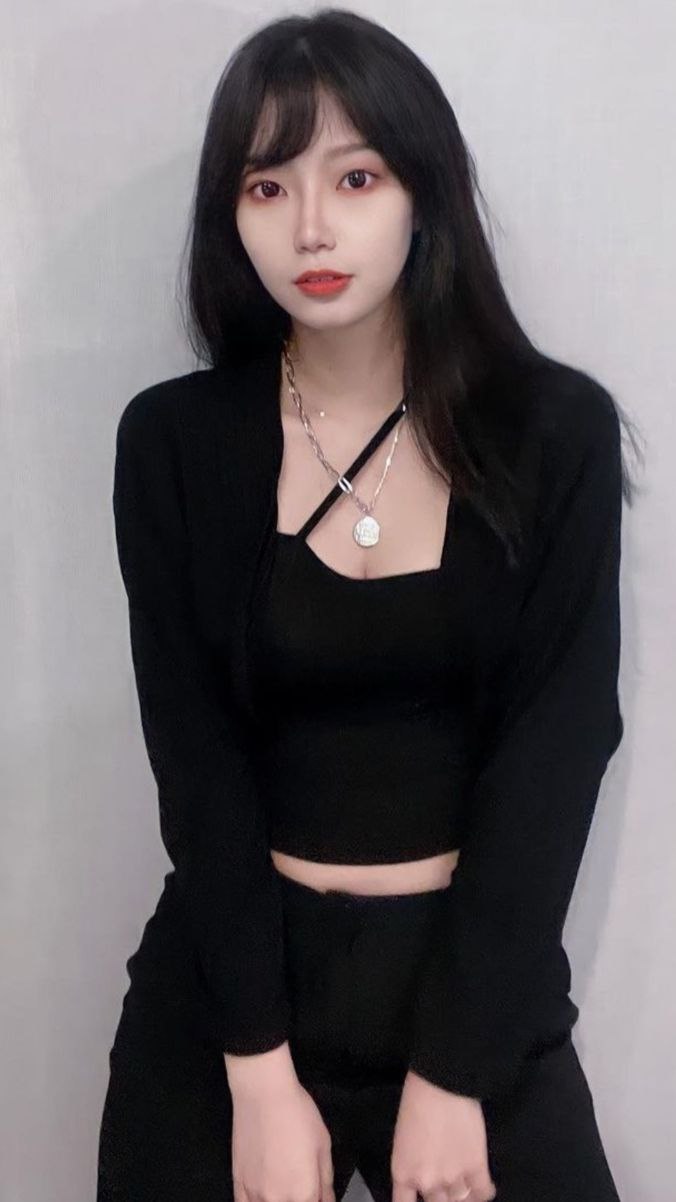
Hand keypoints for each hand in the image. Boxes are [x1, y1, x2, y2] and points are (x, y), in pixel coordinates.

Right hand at [231, 1074, 334, 1201]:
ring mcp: (254, 1195)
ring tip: (284, 1183)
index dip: (318, 1199)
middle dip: (301, 1198)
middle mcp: (278, 1200)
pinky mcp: (237, 1184)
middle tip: (301, 1181)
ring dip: (279, 1199)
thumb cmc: (297, 1114)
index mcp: (304, 1193)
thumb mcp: (324, 1145)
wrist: (263, 1093)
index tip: (317, 1192)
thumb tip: (327, 1201)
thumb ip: (326, 1181)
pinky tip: (264, 1194)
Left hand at [390, 1071, 496, 1201]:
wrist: (441, 1083)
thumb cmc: (415, 1101)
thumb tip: (424, 1173)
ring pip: (461, 1201)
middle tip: (446, 1184)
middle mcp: (427, 1183)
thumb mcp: (403, 1138)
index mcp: (404, 1173)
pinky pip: (483, 1193)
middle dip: (441, 1196)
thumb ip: (411, 1162)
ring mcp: (453, 1178)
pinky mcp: (477, 1168)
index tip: (424, 1199)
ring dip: (463, 1195)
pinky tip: (484, 1185)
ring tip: (466, 1186)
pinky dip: (485, 1191)